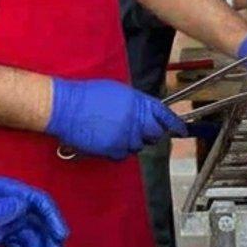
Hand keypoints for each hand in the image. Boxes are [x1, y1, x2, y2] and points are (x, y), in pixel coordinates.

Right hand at [46, 78, 186, 159]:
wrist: (64, 107)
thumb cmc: (87, 96)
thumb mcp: (118, 92)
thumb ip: (137, 103)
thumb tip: (148, 113)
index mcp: (137, 102)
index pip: (163, 114)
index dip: (174, 123)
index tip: (182, 130)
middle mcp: (135, 119)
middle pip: (154, 134)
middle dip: (150, 133)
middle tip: (138, 130)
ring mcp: (125, 135)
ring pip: (138, 146)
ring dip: (131, 141)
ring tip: (113, 131)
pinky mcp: (113, 148)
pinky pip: (124, 154)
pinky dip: (118, 150)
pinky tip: (107, 139)